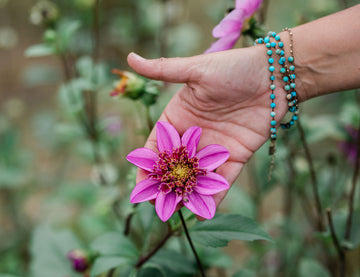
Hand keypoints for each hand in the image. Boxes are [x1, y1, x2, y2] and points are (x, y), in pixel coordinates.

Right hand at [128, 46, 289, 217]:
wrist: (274, 75)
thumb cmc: (232, 68)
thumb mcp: (195, 70)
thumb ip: (162, 70)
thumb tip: (130, 57)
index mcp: (177, 117)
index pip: (156, 147)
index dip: (147, 167)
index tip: (140, 187)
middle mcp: (193, 136)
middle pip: (174, 167)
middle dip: (166, 186)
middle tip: (157, 207)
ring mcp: (214, 148)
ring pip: (196, 176)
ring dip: (187, 195)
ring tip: (178, 214)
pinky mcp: (235, 156)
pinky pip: (223, 179)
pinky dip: (215, 195)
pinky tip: (204, 212)